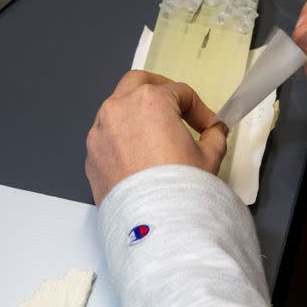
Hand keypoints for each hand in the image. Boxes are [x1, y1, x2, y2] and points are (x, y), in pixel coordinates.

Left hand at [85, 70, 227, 205]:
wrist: (152, 224)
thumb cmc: (181, 184)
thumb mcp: (210, 156)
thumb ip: (215, 135)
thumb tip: (215, 131)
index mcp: (151, 101)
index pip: (180, 92)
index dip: (199, 109)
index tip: (208, 127)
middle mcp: (119, 108)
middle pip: (139, 82)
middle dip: (160, 91)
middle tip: (177, 110)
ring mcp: (100, 131)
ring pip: (117, 107)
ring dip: (136, 113)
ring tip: (155, 135)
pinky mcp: (91, 155)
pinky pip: (107, 135)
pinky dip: (122, 137)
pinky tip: (138, 157)